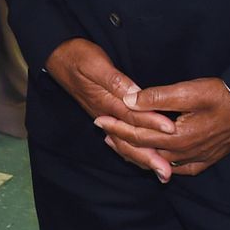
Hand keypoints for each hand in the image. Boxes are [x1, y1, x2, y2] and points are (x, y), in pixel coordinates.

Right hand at [45, 39, 176, 177]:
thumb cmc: (77, 56)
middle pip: (129, 138)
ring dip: (142, 158)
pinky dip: (132, 152)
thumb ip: (114, 80)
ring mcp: (104, 117)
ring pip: (124, 143)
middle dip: (148, 156)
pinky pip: (120, 140)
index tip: (171, 131)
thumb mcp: (95, 63)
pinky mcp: (106, 116)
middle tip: (166, 172)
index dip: (152, 123)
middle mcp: (105, 114)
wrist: (57, 57)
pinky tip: (144, 159)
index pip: (132, 116)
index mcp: (105, 101)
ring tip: (160, 172)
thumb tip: (134, 95)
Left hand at [94, 78, 229, 180]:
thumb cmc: (221, 96)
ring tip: (119, 145)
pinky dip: (159, 163)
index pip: (138, 136)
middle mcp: (184, 154)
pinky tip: (153, 160)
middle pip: (144, 152)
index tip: (99, 120)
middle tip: (102, 132)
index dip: (116, 127)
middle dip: (121, 142)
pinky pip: (176, 168)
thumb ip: (157, 97)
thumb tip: (128, 100)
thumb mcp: (188, 91)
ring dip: (137, 154)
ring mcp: (196, 160)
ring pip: (158, 163)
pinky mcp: (205, 160)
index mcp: (178, 137)